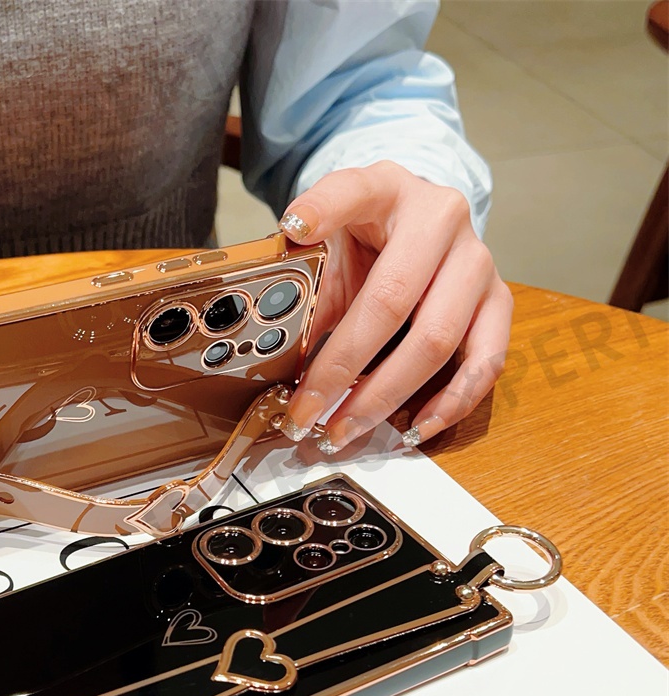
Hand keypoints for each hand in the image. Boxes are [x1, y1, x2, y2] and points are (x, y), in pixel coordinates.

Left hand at [278, 160, 511, 451]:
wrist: (418, 225)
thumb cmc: (366, 236)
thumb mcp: (330, 236)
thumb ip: (304, 275)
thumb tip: (274, 349)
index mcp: (388, 189)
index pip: (353, 192)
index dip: (324, 210)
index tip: (295, 228)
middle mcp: (443, 218)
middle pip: (392, 302)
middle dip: (343, 366)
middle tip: (306, 412)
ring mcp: (478, 260)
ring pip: (438, 341)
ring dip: (386, 397)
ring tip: (345, 430)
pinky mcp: (498, 300)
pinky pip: (485, 360)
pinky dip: (449, 403)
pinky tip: (413, 429)